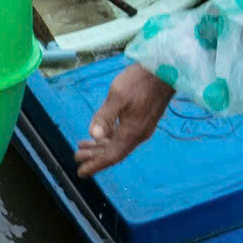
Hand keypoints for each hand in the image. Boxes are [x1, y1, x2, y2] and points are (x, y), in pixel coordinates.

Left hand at [75, 61, 172, 177]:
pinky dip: (109, 137)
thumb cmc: (139, 81)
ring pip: (119, 144)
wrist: (165, 70)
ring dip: (101, 147)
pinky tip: (101, 134)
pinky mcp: (143, 120)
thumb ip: (105, 116)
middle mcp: (138, 134)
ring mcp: (142, 128)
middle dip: (95, 156)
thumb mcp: (117, 95)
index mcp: (131, 132)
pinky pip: (123, 136)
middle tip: (77, 156)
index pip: (112, 155)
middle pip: (114, 151)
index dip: (96, 165)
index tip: (81, 172)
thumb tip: (94, 135)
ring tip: (83, 147)